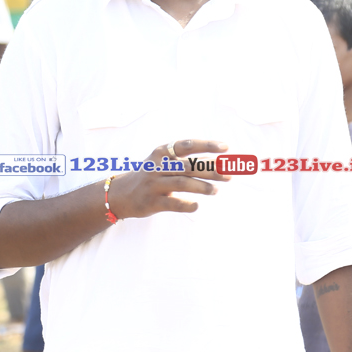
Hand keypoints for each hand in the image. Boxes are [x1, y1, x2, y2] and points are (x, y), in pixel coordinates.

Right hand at [105, 140, 229, 219]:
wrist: (121, 194)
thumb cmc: (151, 176)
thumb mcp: (164, 163)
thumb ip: (187, 162)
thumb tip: (220, 162)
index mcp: (163, 153)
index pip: (187, 145)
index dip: (207, 145)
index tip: (225, 147)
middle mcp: (158, 166)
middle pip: (189, 166)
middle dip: (211, 170)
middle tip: (229, 174)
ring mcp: (154, 184)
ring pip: (182, 183)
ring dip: (202, 187)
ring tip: (216, 190)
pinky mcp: (152, 202)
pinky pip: (173, 204)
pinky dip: (187, 205)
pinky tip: (197, 206)